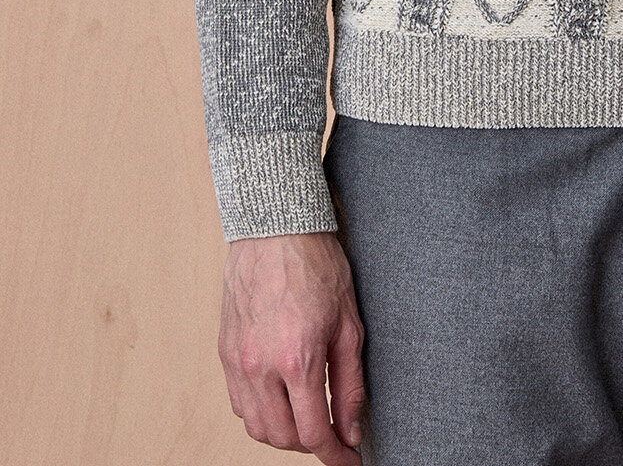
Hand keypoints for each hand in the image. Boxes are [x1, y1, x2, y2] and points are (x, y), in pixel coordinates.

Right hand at [218, 231, 366, 460]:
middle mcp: (261, 366)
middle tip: (331, 433)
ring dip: (282, 433)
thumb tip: (350, 431)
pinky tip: (279, 398)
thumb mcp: (349, 324)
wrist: (276, 228)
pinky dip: (259, 412)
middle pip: (282, 438)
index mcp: (297, 359)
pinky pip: (238, 403)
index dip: (335, 455)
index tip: (349, 462)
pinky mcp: (224, 351)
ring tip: (306, 418)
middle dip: (310, 444)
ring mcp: (237, 361)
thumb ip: (350, 384)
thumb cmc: (317, 266)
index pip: (313, 433)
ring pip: (256, 427)